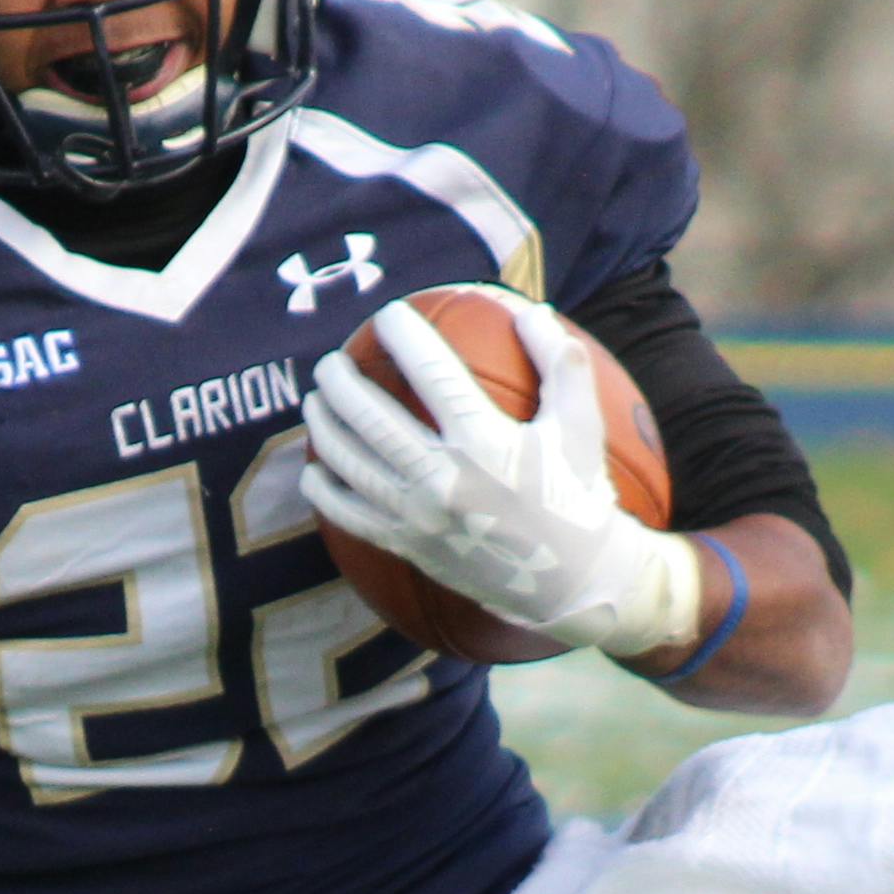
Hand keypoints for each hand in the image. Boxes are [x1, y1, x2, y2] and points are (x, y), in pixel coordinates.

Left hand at [299, 295, 704, 661]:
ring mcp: (421, 518)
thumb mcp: (580, 425)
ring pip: (352, 465)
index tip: (388, 315)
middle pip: (372, 419)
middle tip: (330, 362)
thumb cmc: (578, 496)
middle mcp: (445, 480)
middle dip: (341, 383)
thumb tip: (530, 310)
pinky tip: (313, 472)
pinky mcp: (410, 548)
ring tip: (314, 403)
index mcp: (486, 443)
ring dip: (325, 429)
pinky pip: (351, 518)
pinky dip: (326, 493)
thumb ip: (560, 362)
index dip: (405, 336)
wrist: (575, 583)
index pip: (433, 374)